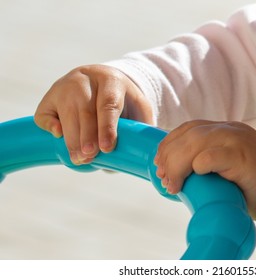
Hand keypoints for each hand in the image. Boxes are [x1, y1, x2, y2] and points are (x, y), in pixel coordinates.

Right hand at [34, 64, 152, 164]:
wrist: (100, 78)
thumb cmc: (122, 99)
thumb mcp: (138, 106)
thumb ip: (139, 127)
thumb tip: (129, 158)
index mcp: (111, 80)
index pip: (108, 104)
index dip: (107, 128)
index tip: (107, 148)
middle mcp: (85, 80)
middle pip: (86, 112)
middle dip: (87, 137)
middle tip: (90, 157)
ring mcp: (65, 86)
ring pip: (66, 115)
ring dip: (72, 140)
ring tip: (79, 159)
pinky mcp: (50, 95)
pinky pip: (44, 114)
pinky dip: (49, 126)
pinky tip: (59, 136)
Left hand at [154, 120, 255, 218]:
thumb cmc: (249, 186)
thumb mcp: (223, 168)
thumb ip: (204, 161)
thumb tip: (172, 172)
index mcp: (225, 130)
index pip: (189, 128)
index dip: (169, 143)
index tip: (158, 162)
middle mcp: (231, 130)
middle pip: (190, 134)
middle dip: (169, 156)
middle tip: (163, 179)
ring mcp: (239, 140)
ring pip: (197, 142)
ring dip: (178, 164)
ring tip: (173, 184)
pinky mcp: (244, 157)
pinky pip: (214, 156)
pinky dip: (200, 165)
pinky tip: (195, 176)